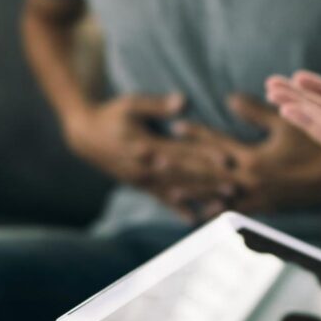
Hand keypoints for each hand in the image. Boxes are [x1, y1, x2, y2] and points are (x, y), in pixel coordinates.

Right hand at [63, 94, 232, 217]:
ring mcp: (142, 180)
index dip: (204, 156)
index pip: (180, 152)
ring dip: (201, 198)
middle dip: (210, 182)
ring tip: (224, 205)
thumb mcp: (130, 104)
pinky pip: (162, 200)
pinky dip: (178, 210)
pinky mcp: (140, 185)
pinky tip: (194, 220)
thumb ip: (157, 105)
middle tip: (235, 187)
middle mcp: (145, 168)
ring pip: (176, 191)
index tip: (227, 159)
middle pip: (183, 176)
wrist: (84, 137)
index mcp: (145, 146)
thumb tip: (182, 101)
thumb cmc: (111, 114)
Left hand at [170, 94, 320, 216]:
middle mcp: (252, 185)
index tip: (174, 124)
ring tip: (168, 191)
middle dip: (179, 167)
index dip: (195, 133)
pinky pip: (237, 212)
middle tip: (150, 161)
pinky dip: (218, 211)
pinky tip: (203, 213)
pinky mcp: (271, 209)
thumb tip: (230, 98)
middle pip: (207, 175)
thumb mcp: (290, 122)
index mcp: (255, 161)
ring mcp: (260, 201)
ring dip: (193, 194)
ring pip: (217, 198)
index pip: (216, 144)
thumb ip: (257, 112)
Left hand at [235, 229, 320, 320]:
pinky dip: (287, 252)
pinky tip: (265, 247)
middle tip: (238, 233)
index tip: (249, 244)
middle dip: (272, 243)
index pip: (305, 264)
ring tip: (243, 235)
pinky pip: (311, 262)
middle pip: (301, 255)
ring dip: (274, 244)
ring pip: (303, 254)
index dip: (280, 252)